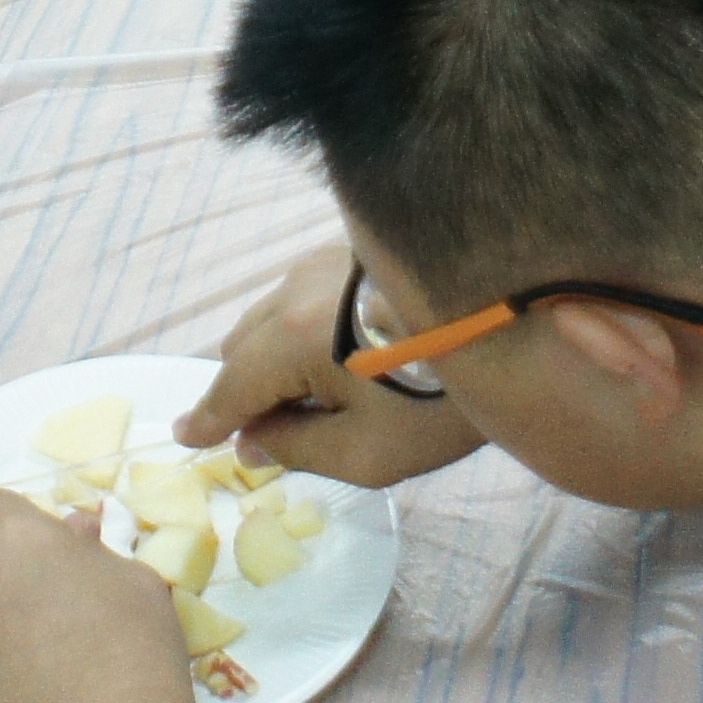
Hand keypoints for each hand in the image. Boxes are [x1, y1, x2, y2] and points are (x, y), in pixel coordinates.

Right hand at [171, 243, 488, 488]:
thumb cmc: (441, 400)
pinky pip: (303, 295)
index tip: (186, 436)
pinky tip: (344, 354)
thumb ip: (299, 450)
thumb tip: (254, 443)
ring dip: (275, 355)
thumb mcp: (370, 452)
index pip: (232, 387)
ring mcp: (323, 262)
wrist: (516, 324)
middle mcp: (295, 288)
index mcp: (291, 337)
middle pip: (242, 346)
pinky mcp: (353, 250)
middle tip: (274, 431)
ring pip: (271, 316)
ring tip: (320, 395)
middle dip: (246, 389)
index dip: (208, 419)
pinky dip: (303, 328)